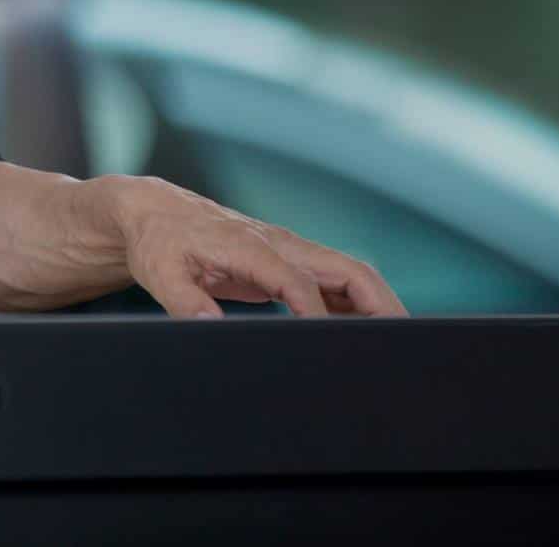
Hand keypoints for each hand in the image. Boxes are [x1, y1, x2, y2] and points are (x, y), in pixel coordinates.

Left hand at [105, 177, 406, 318]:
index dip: (319, 315)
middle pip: (347, 270)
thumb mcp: (160, 271)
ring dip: (377, 304)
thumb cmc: (158, 240)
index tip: (334, 347)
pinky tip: (363, 334)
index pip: (299, 283)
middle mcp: (280, 243)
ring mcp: (289, 250)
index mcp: (251, 246)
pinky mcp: (289, 261)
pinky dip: (356, 305)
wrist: (154, 212)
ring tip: (399, 344)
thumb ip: (184, 299)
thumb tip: (207, 324)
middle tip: (404, 342)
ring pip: (349, 274)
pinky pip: (334, 281)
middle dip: (380, 304)